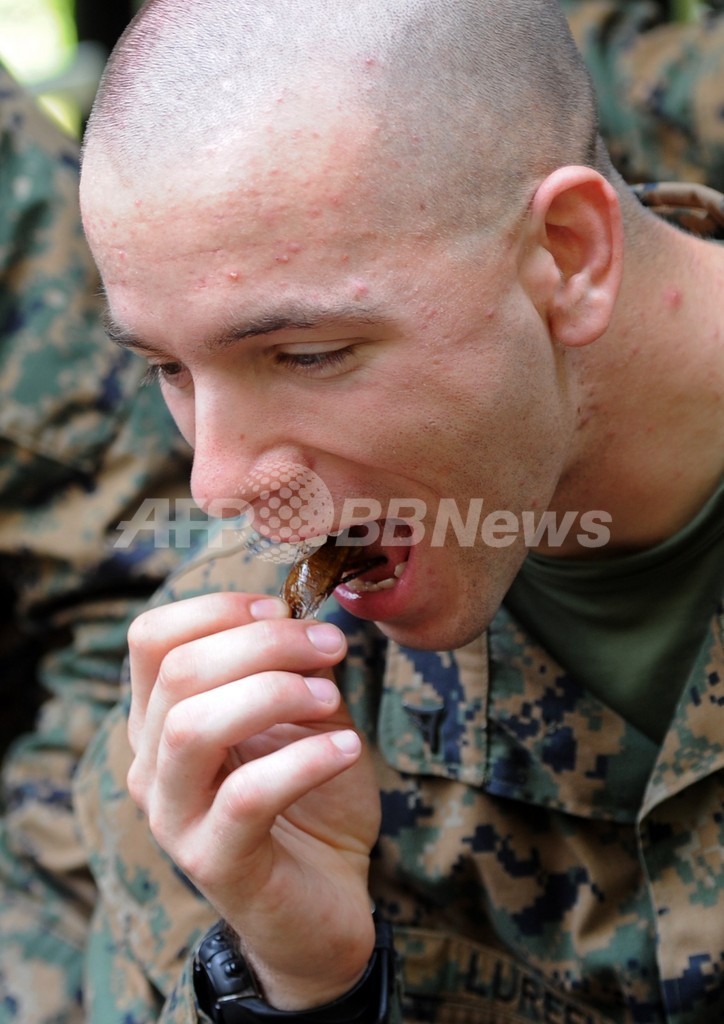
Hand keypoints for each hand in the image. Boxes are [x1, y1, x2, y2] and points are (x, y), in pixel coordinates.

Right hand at [126, 592, 380, 1009]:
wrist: (326, 899)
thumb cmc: (310, 798)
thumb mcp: (305, 715)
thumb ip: (295, 668)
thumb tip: (305, 619)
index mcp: (161, 717)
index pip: (153, 638)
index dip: (218, 608)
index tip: (283, 608)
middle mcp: (151, 762)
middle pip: (178, 670)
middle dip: (265, 642)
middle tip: (331, 647)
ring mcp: (174, 815)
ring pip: (192, 726)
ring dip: (275, 693)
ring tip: (331, 700)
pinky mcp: (213, 861)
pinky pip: (248, 795)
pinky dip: (306, 759)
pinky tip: (347, 749)